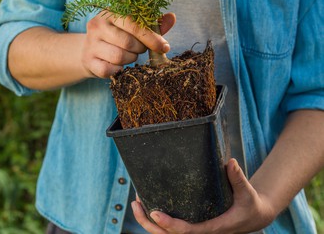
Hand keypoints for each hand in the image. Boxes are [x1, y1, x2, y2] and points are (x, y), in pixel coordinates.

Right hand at [81, 11, 175, 77]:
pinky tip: (118, 65)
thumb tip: (172, 17)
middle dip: (140, 49)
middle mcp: (97, 25)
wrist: (89, 49)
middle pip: (128, 42)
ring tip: (129, 55)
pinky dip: (118, 70)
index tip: (164, 47)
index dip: (151, 37)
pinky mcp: (87, 60)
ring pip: (119, 57)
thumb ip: (153, 24)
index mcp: (110, 13)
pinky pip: (109, 70)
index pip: (134, 24)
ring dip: (130, 60)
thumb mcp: (134, 27)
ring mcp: (90, 43)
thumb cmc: (118, 35)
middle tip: (139, 49)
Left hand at [131, 159, 276, 233]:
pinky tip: (146, 204)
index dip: (169, 224)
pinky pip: (171, 228)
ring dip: (148, 223)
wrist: (254, 215)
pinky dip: (156, 220)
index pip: (186, 231)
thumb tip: (231, 162)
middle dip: (149, 224)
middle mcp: (201, 232)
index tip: (154, 213)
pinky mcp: (193, 225)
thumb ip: (238, 178)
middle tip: (135, 204)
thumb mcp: (247, 192)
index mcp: (213, 228)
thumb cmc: (250, 204)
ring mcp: (195, 230)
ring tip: (135, 203)